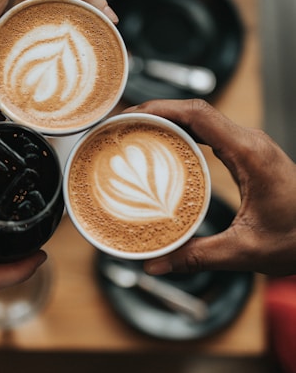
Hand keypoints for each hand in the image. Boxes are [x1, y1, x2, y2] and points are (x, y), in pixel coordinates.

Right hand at [125, 99, 295, 275]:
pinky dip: (181, 132)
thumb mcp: (245, 250)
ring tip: (135, 131)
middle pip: (193, 110)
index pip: (197, 114)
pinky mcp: (245, 153)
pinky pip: (207, 132)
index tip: (129, 116)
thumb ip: (197, 255)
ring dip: (166, 119)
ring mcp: (247, 144)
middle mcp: (248, 141)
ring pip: (199, 118)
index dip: (159, 108)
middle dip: (154, 111)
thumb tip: (155, 263)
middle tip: (122, 125)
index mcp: (249, 153)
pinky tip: (163, 146)